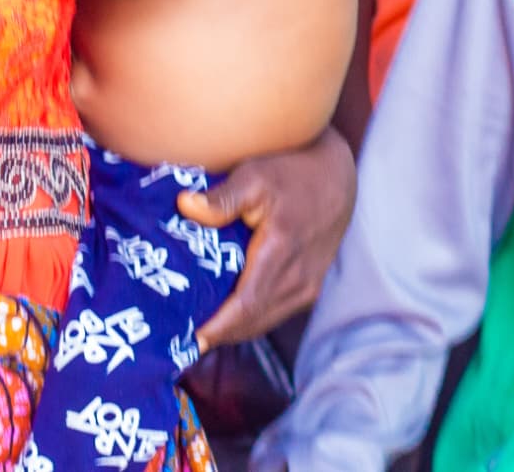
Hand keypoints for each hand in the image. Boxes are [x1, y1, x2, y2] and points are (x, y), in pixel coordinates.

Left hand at [178, 128, 354, 350]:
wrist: (336, 175)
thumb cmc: (291, 171)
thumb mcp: (255, 175)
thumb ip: (223, 197)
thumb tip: (185, 206)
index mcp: (281, 252)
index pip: (245, 306)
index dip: (216, 329)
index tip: (186, 342)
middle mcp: (299, 277)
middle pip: (252, 321)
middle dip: (217, 335)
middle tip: (177, 341)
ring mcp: (307, 286)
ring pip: (263, 321)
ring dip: (232, 330)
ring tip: (196, 332)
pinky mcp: (310, 287)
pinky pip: (274, 312)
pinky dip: (249, 319)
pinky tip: (225, 316)